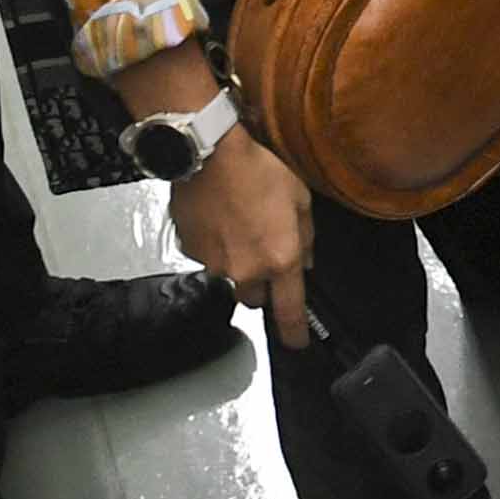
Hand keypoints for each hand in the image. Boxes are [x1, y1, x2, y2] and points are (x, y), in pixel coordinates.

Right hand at [168, 126, 312, 344]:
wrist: (211, 156)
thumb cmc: (257, 170)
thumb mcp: (300, 198)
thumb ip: (306, 236)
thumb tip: (307, 259)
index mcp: (280, 258)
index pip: (290, 310)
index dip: (295, 332)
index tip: (297, 342)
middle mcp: (247, 269)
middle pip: (255, 298)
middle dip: (262, 285)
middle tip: (263, 253)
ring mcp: (216, 264)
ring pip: (230, 278)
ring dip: (238, 261)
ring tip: (240, 225)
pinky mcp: (192, 252)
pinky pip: (208, 259)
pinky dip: (215, 246)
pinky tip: (220, 219)